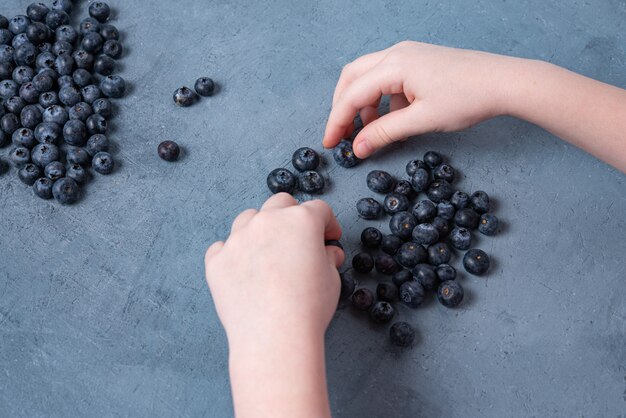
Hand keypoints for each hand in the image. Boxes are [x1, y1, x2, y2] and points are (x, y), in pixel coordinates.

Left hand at [204, 193, 342, 417]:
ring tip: (268, 252)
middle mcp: (267, 221)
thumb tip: (327, 253)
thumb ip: (328, 258)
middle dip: (292, 216)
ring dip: (260, 229)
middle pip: (280, 203)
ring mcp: (238, 238)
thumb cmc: (308, 306)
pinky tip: (243, 270)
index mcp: (300, 220)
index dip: (328, 223)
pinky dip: (233, 254)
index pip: (318, 210)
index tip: (329, 236)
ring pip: (248, 219)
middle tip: (299, 238)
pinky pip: (223, 247)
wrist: (274, 335)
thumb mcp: (331, 278)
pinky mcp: (217, 260)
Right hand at [323, 41, 515, 157]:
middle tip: (341, 134)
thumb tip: (357, 148)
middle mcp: (396, 53)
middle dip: (342, 107)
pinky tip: (393, 117)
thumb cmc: (468, 98)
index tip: (329, 144)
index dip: (337, 121)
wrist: (504, 82)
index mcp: (395, 65)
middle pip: (353, 77)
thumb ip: (385, 133)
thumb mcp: (422, 120)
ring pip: (368, 76)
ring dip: (362, 102)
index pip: (353, 94)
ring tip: (370, 130)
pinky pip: (387, 77)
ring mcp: (407, 54)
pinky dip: (380, 98)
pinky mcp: (418, 60)